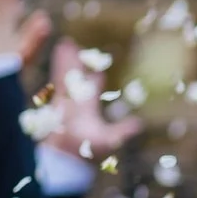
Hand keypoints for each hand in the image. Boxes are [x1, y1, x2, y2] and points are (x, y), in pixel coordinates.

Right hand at [45, 37, 140, 159]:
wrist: (65, 154)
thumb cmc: (86, 150)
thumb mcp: (108, 139)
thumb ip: (122, 130)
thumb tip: (139, 124)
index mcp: (88, 110)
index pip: (92, 92)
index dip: (95, 81)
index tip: (98, 71)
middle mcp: (75, 102)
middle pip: (77, 79)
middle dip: (78, 66)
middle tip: (78, 49)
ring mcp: (65, 99)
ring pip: (67, 74)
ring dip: (68, 60)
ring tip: (66, 43)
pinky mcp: (57, 96)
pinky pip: (60, 75)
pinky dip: (61, 61)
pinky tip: (62, 46)